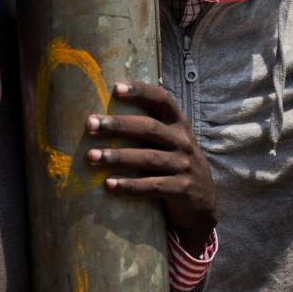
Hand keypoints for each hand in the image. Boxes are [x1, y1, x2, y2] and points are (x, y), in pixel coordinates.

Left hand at [86, 81, 216, 255]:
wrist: (203, 203)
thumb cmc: (176, 166)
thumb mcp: (172, 143)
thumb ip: (150, 129)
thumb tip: (105, 116)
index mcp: (179, 126)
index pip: (163, 100)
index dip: (141, 91)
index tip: (115, 88)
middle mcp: (184, 142)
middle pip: (150, 128)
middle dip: (118, 125)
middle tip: (90, 124)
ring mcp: (185, 166)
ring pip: (149, 158)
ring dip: (118, 156)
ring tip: (91, 157)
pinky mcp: (182, 189)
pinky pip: (153, 186)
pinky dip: (130, 185)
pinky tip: (109, 185)